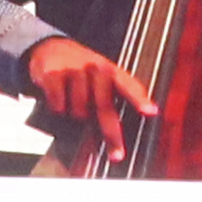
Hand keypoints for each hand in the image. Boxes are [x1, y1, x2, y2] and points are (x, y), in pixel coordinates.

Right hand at [23, 36, 157, 141]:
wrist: (51, 47)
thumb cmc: (81, 69)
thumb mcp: (101, 77)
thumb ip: (111, 100)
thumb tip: (117, 135)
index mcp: (111, 71)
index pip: (128, 85)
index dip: (140, 99)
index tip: (150, 111)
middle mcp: (95, 68)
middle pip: (104, 106)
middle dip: (111, 134)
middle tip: (116, 154)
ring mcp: (75, 70)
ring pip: (79, 110)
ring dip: (77, 115)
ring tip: (74, 107)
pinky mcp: (54, 74)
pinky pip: (59, 104)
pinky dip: (58, 109)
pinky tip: (58, 102)